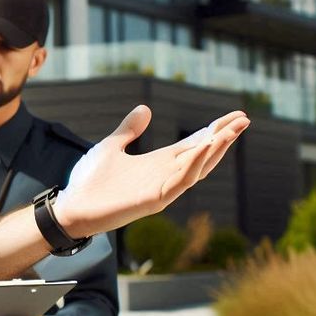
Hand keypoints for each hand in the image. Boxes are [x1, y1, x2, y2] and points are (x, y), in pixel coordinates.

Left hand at [52, 106, 248, 237]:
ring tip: (230, 132)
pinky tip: (203, 148)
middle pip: (202, 155)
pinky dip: (193, 165)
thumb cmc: (89, 182)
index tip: (234, 116)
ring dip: (214, 150)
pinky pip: (179, 182)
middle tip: (244, 119)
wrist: (71, 207)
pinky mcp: (153, 200)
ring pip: (197, 169)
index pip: (194, 144)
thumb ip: (129, 130)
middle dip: (223, 138)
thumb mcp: (111, 147)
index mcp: (158, 162)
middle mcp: (165, 175)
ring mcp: (162, 188)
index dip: (214, 131)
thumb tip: (145, 109)